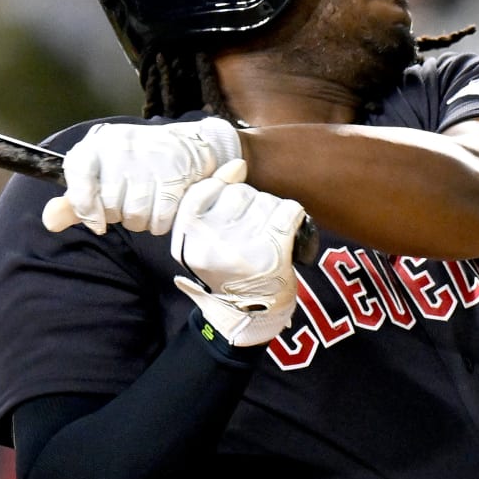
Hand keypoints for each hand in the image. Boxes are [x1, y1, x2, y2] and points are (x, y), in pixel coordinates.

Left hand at [42, 116, 241, 236]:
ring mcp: (148, 159)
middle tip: (130, 200)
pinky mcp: (174, 174)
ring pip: (135, 215)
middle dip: (120, 214)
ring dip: (141, 220)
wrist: (187, 146)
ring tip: (148, 202)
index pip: (78, 177)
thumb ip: (74, 202)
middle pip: (109, 206)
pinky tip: (163, 206)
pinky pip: (159, 218)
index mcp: (96, 146)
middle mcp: (120, 147)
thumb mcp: (100, 176)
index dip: (84, 207)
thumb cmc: (135, 165)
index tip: (96, 221)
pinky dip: (160, 222)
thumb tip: (50, 221)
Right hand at [171, 160, 304, 346]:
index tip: (234, 190)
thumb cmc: (226, 269)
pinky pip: (288, 212)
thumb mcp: (202, 241)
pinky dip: (292, 217)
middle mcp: (210, 242)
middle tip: (252, 227)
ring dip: (271, 212)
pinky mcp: (271, 254)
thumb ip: (209, 203)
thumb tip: (237, 164)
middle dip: (251, 203)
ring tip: (266, 234)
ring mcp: (240, 248)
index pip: (204, 190)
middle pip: (239, 193)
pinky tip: (285, 232)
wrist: (248, 315)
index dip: (223, 183)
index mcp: (187, 238)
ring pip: (265, 201)